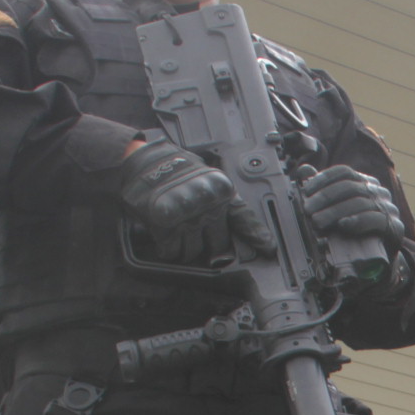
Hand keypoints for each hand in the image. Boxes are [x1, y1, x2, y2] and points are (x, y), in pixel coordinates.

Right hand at [118, 141, 270, 264]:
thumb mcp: (211, 182)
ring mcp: (186, 212)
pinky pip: (171, 250)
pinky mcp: (164, 221)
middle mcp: (207, 202)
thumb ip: (228, 206)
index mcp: (222, 191)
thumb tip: (251, 236)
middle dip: (211, 249)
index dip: (257, 236)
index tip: (269, 249)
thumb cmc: (180, 174)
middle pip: (219, 245)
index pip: (243, 219)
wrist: (145, 162)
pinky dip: (167, 249)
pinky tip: (165, 236)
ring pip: (193, 252)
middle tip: (199, 239)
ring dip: (186, 250)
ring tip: (179, 233)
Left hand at [299, 164, 404, 243]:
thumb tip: (304, 170)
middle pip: (350, 186)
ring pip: (361, 202)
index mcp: (365, 182)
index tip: (306, 191)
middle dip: (326, 197)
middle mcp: (378, 191)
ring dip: (336, 211)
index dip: (323, 179)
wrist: (378, 257)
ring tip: (318, 222)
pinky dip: (358, 221)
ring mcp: (388, 208)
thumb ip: (321, 189)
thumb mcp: (336, 209)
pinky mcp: (394, 227)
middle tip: (308, 210)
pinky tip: (343, 225)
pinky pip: (377, 220)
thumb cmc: (354, 230)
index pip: (344, 172)